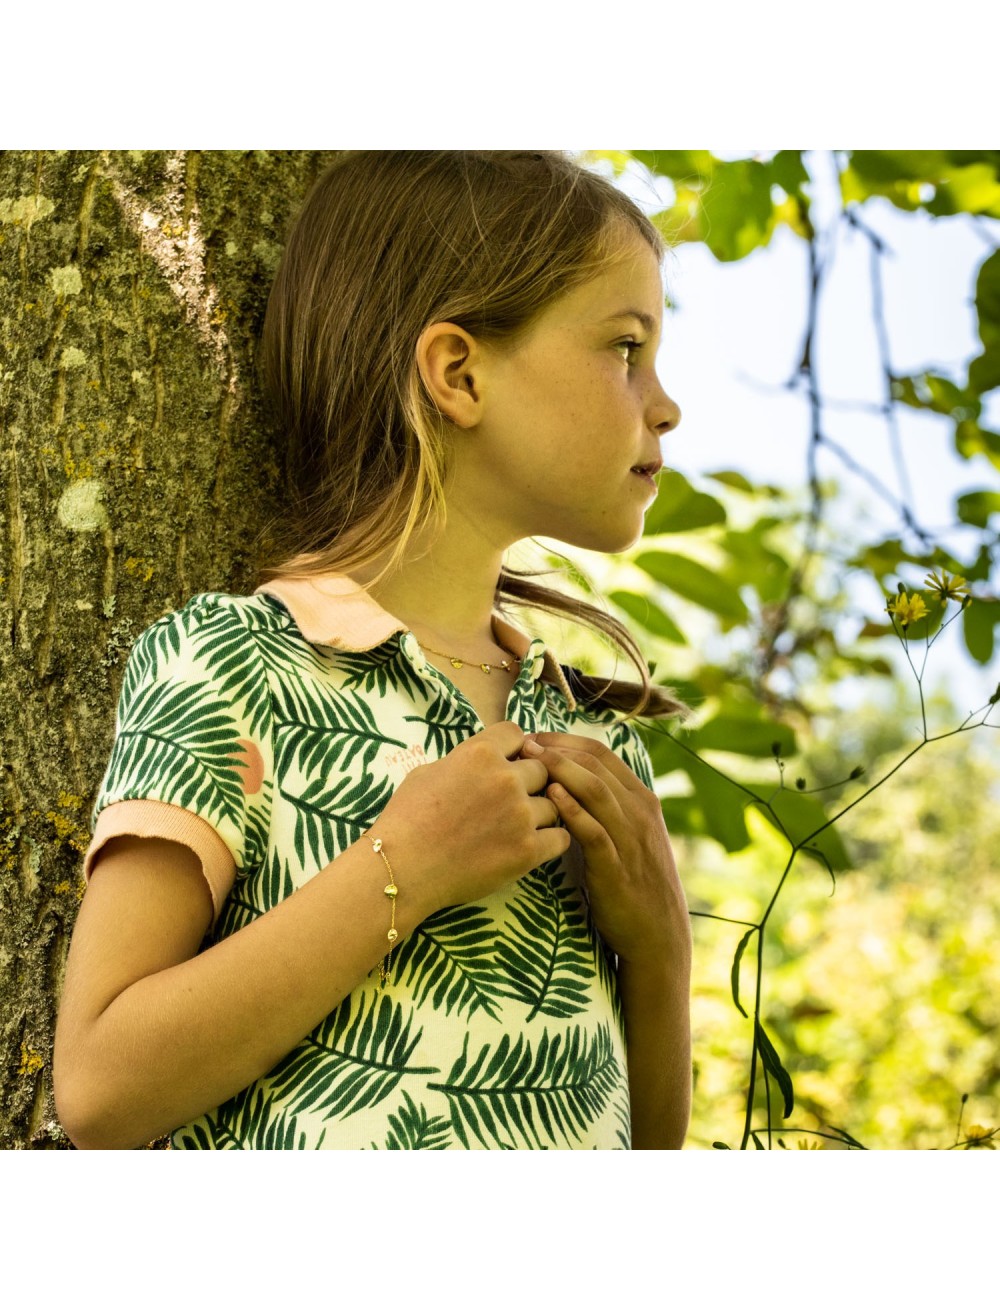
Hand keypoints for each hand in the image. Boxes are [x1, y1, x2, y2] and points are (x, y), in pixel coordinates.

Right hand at [373, 722, 569, 916]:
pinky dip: (550, 841)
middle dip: (529, 783)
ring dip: (539, 814)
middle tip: (512, 801)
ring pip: (554, 804)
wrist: (403, 869)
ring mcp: (520, 815)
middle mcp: (505, 779)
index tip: (509, 763)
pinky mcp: (528, 850)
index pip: (517, 734)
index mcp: (479, 753)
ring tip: (517, 827)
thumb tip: (482, 760)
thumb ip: (462, 760)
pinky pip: (561, 838)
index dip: (514, 749)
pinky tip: (533, 844)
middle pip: (542, 769)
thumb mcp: (427, 772)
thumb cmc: (407, 820)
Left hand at [520, 733, 689, 966]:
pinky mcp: (617, 867)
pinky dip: (573, 811)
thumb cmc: (632, 882)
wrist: (657, 933)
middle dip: (557, 749)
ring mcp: (631, 838)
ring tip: (530, 761)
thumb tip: (561, 783)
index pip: (602, 753)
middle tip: (522, 743)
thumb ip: (602, 808)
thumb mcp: (625, 835)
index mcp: (641, 799)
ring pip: (597, 791)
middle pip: (596, 765)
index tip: (533, 736)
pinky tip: (551, 798)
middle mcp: (639, 812)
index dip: (565, 740)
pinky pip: (595, 832)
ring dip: (561, 770)